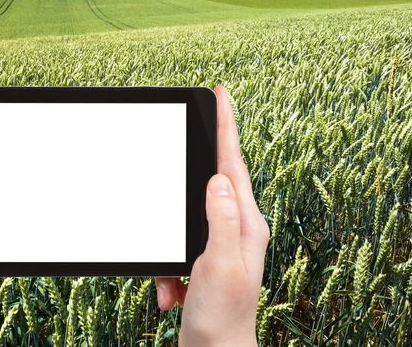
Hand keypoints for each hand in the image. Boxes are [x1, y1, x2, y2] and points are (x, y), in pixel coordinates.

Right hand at [155, 86, 269, 345]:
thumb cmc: (222, 315)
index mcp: (246, 223)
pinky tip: (169, 293)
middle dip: (196, 166)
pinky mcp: (201, 258)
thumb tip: (218, 180)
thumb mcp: (219, 264)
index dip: (228, 127)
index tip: (222, 95)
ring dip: (170, 247)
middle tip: (192, 137)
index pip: (234, 164)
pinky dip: (166, 269)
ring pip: (186, 216)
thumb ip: (220, 219)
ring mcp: (219, 242)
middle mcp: (237, 228)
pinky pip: (176, 246)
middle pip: (213, 180)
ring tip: (172, 283)